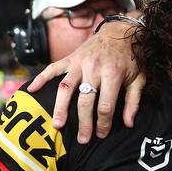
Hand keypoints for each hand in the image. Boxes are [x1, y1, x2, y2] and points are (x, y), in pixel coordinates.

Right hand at [27, 20, 145, 143]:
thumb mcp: (139, 78)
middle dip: (84, 122)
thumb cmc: (131, 57)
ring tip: (56, 124)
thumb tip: (129, 124)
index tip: (101, 135)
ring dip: (60, 107)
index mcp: (113, 74)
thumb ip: (133, 101)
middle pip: (85, 100)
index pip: (105, 105)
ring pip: (66, 87)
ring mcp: (79, 62)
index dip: (103, 123)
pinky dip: (41, 78)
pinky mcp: (70, 58)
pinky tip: (32, 90)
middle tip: (82, 140)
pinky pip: (53, 68)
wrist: (120, 30)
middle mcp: (94, 68)